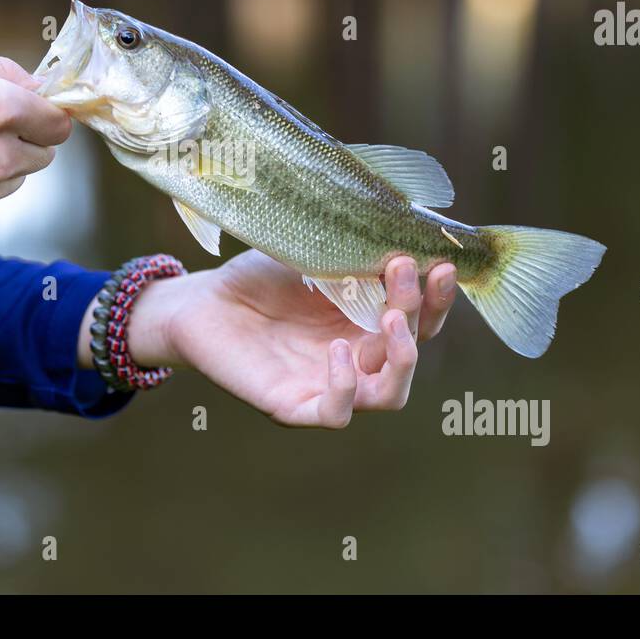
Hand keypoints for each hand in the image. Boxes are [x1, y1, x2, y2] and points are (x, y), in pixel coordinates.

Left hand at [131, 251, 457, 427]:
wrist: (200, 301)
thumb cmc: (256, 278)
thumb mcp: (311, 254)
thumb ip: (352, 250)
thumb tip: (399, 225)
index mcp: (366, 325)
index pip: (419, 321)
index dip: (436, 299)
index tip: (439, 264)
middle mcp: (355, 359)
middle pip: (411, 353)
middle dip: (421, 315)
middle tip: (406, 272)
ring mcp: (326, 384)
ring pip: (388, 395)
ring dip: (401, 359)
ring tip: (391, 320)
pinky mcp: (291, 404)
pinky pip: (335, 413)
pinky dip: (345, 388)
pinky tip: (338, 351)